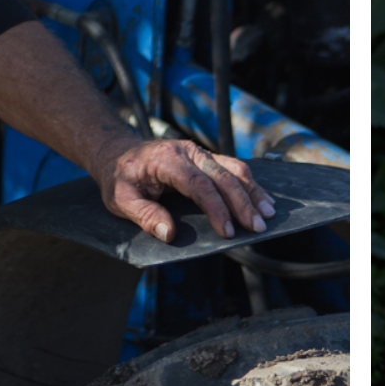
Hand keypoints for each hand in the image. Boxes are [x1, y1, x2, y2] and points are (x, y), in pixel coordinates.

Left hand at [95, 137, 275, 242]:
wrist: (116, 152)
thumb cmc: (119, 178)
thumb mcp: (121, 199)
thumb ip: (144, 215)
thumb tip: (169, 234)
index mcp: (167, 160)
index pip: (199, 184)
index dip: (216, 208)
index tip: (227, 231)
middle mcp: (188, 152)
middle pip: (223, 176)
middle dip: (242, 203)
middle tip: (257, 227)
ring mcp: (199, 152)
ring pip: (233, 169)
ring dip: (252, 192)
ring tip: (268, 214)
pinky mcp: (205, 157)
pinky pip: (232, 168)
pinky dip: (249, 184)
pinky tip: (262, 199)